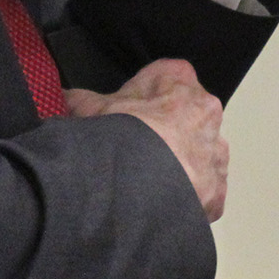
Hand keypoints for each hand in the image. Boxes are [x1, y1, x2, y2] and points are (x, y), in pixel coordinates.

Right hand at [65, 59, 227, 219]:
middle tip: (136, 148)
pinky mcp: (216, 188)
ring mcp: (215, 151)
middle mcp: (207, 110)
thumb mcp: (90, 110)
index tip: (128, 113)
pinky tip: (161, 201)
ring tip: (147, 180)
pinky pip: (205, 191)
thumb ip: (80, 99)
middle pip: (187, 117)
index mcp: (180, 79)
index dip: (144, 96)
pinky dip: (186, 196)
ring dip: (180, 163)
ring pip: (200, 154)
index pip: (166, 77)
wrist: (137, 182)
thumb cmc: (118, 134)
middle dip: (165, 131)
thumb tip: (62, 97)